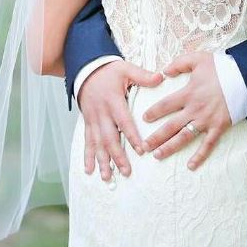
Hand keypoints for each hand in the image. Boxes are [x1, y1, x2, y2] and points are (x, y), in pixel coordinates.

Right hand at [77, 60, 162, 181]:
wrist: (85, 69)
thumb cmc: (108, 70)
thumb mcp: (126, 69)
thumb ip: (143, 76)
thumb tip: (161, 77)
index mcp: (113, 101)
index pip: (124, 122)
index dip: (132, 136)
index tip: (141, 150)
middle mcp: (101, 113)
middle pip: (110, 138)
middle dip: (117, 156)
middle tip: (126, 171)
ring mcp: (93, 120)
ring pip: (97, 143)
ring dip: (102, 161)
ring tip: (107, 177)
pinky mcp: (88, 123)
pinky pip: (87, 141)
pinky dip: (87, 156)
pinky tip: (89, 170)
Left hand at [142, 52, 232, 169]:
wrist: (246, 78)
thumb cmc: (222, 68)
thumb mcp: (198, 59)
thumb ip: (179, 63)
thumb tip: (163, 71)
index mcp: (188, 93)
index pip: (165, 105)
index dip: (153, 112)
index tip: (144, 119)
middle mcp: (195, 109)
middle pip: (171, 126)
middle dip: (156, 137)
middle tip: (144, 146)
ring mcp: (207, 120)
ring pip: (185, 137)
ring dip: (170, 147)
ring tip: (157, 155)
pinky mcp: (219, 127)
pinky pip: (208, 144)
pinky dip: (200, 156)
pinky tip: (190, 165)